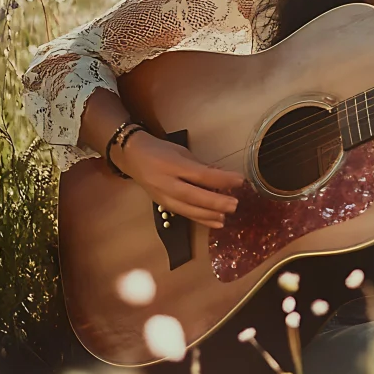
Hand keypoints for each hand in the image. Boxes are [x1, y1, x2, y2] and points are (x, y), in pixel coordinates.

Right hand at [112, 130, 244, 228]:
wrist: (132, 157)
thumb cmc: (161, 150)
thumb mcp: (182, 152)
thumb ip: (201, 165)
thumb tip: (223, 175)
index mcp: (174, 165)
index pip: (201, 174)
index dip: (221, 179)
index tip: (240, 180)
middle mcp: (167, 183)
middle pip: (194, 196)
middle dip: (215, 202)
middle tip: (235, 204)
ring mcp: (163, 196)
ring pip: (188, 209)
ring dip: (209, 215)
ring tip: (226, 217)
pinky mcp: (163, 205)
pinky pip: (184, 214)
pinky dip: (201, 219)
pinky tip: (215, 223)